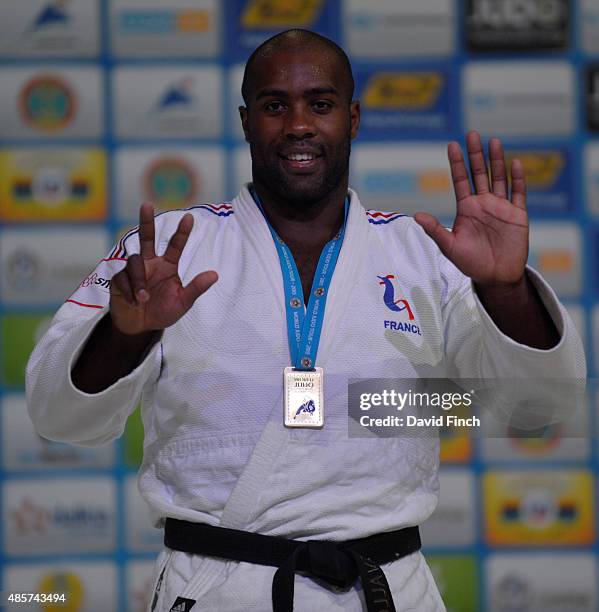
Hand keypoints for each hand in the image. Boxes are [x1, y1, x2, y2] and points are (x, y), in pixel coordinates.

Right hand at [110, 203, 217, 334]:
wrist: (140, 327)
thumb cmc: (163, 311)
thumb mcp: (183, 302)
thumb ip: (196, 288)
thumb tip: (215, 274)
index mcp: (167, 266)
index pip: (175, 246)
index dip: (182, 232)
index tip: (190, 218)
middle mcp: (150, 263)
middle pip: (146, 237)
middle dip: (146, 221)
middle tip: (147, 204)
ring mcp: (134, 270)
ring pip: (134, 262)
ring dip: (139, 280)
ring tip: (143, 299)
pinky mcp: (119, 279)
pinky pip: (122, 278)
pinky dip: (129, 290)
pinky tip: (133, 301)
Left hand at [414, 131, 527, 287]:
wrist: (495, 277)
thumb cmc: (470, 263)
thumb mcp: (449, 246)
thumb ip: (435, 230)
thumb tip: (416, 215)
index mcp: (466, 208)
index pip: (460, 180)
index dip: (457, 163)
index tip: (452, 145)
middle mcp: (483, 204)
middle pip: (479, 173)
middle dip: (476, 155)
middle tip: (472, 134)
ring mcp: (501, 207)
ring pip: (499, 178)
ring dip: (497, 161)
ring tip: (494, 141)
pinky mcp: (517, 215)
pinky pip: (518, 193)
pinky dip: (518, 179)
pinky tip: (516, 164)